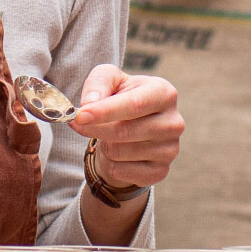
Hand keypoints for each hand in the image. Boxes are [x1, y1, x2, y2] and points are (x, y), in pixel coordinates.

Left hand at [70, 64, 181, 191]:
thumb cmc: (121, 97)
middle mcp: (173, 122)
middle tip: (77, 123)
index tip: (79, 116)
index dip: (105, 111)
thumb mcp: (110, 80)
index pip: (135, 104)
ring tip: (107, 135)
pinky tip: (116, 152)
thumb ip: (98, 83)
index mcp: (164, 93)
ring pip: (118, 153)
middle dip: (94, 129)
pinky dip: (108, 162)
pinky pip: (119, 171)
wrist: (133, 127)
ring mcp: (170, 150)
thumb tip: (90, 102)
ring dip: (102, 145)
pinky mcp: (160, 171)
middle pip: (124, 132)